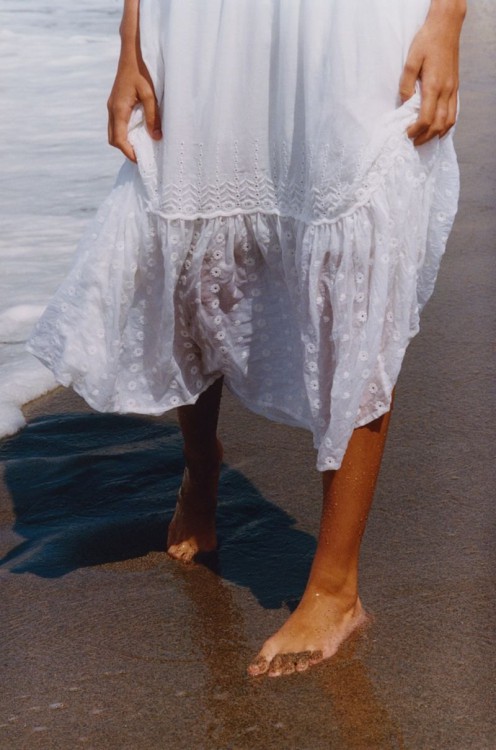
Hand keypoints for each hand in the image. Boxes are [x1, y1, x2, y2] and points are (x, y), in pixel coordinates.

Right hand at [107, 47, 161, 161]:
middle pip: (113, 139)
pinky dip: (125, 132)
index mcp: (118, 109)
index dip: (128, 152)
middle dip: (125, 149)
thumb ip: (153, 117)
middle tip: (142, 156)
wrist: (132, 53)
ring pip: (114, 132)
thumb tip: (157, 137)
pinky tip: (138, 132)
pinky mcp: (115, 102)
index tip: (140, 160)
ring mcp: (112, 105)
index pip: (118, 139)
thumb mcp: (151, 95)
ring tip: (141, 146)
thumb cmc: (142, 72)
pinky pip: (117, 123)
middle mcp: (112, 109)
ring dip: (125, 141)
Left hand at [400, 3, 464, 145]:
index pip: (426, 118)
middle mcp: (446, 91)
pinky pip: (454, 111)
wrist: (446, 27)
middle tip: (414, 142)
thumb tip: (404, 103)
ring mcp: (452, 89)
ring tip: (425, 139)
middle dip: (426, 137)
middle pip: (438, 124)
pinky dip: (447, 124)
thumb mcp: (410, 61)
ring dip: (437, 133)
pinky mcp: (455, 87)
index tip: (407, 135)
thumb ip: (406, 84)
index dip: (416, 131)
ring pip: (449, 121)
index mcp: (433, 86)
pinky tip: (439, 128)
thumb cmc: (426, 42)